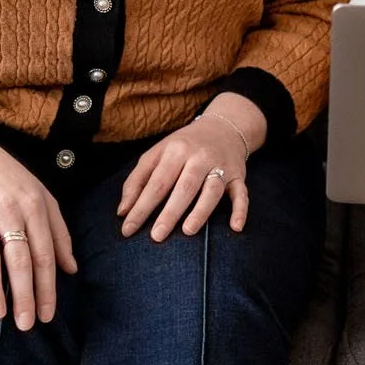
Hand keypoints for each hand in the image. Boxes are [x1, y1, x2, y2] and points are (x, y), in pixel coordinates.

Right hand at [0, 115, 76, 328]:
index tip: (47, 315)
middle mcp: (9, 210)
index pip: (45, 255)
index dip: (47, 288)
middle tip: (25, 324)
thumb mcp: (42, 199)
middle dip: (24, 295)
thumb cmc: (10, 181)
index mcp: (34, 208)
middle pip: (20, 259)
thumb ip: (59, 233)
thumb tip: (71, 270)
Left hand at [119, 93, 264, 240]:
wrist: (223, 127)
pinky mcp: (238, 175)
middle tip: (156, 236)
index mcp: (175, 151)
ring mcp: (221, 166)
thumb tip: (122, 211)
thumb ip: (137, 181)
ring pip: (212, 190)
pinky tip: (235, 227)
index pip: (155, 183)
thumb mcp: (157, 154)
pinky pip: (241, 193)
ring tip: (187, 231)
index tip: (128, 230)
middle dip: (169, 212)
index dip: (141, 207)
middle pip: (183, 187)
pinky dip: (241, 210)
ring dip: (201, 211)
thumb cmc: (183, 146)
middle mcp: (199, 157)